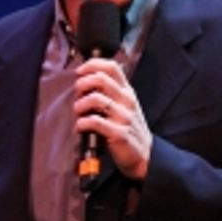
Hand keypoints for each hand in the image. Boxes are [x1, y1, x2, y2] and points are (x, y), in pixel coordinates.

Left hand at [73, 57, 150, 183]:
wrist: (145, 156)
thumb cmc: (129, 130)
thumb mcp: (125, 107)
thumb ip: (111, 93)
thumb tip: (87, 82)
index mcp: (127, 92)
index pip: (112, 67)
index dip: (93, 64)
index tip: (80, 71)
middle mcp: (127, 101)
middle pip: (101, 79)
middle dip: (83, 83)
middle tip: (77, 93)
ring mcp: (124, 117)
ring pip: (96, 99)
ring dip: (80, 104)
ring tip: (78, 111)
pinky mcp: (118, 134)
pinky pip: (95, 122)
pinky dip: (82, 123)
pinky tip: (80, 126)